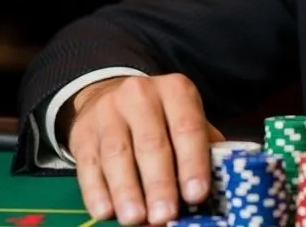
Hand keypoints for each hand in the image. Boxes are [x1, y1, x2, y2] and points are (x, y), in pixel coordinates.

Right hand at [65, 74, 223, 225]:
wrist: (110, 95)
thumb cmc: (161, 117)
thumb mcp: (185, 117)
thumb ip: (204, 146)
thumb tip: (223, 183)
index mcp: (176, 90)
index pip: (187, 127)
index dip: (193, 162)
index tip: (196, 194)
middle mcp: (141, 95)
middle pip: (151, 143)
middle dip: (159, 183)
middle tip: (165, 215)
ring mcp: (108, 112)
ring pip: (117, 154)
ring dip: (127, 191)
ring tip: (136, 219)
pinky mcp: (82, 132)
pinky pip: (88, 164)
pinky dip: (96, 191)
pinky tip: (105, 212)